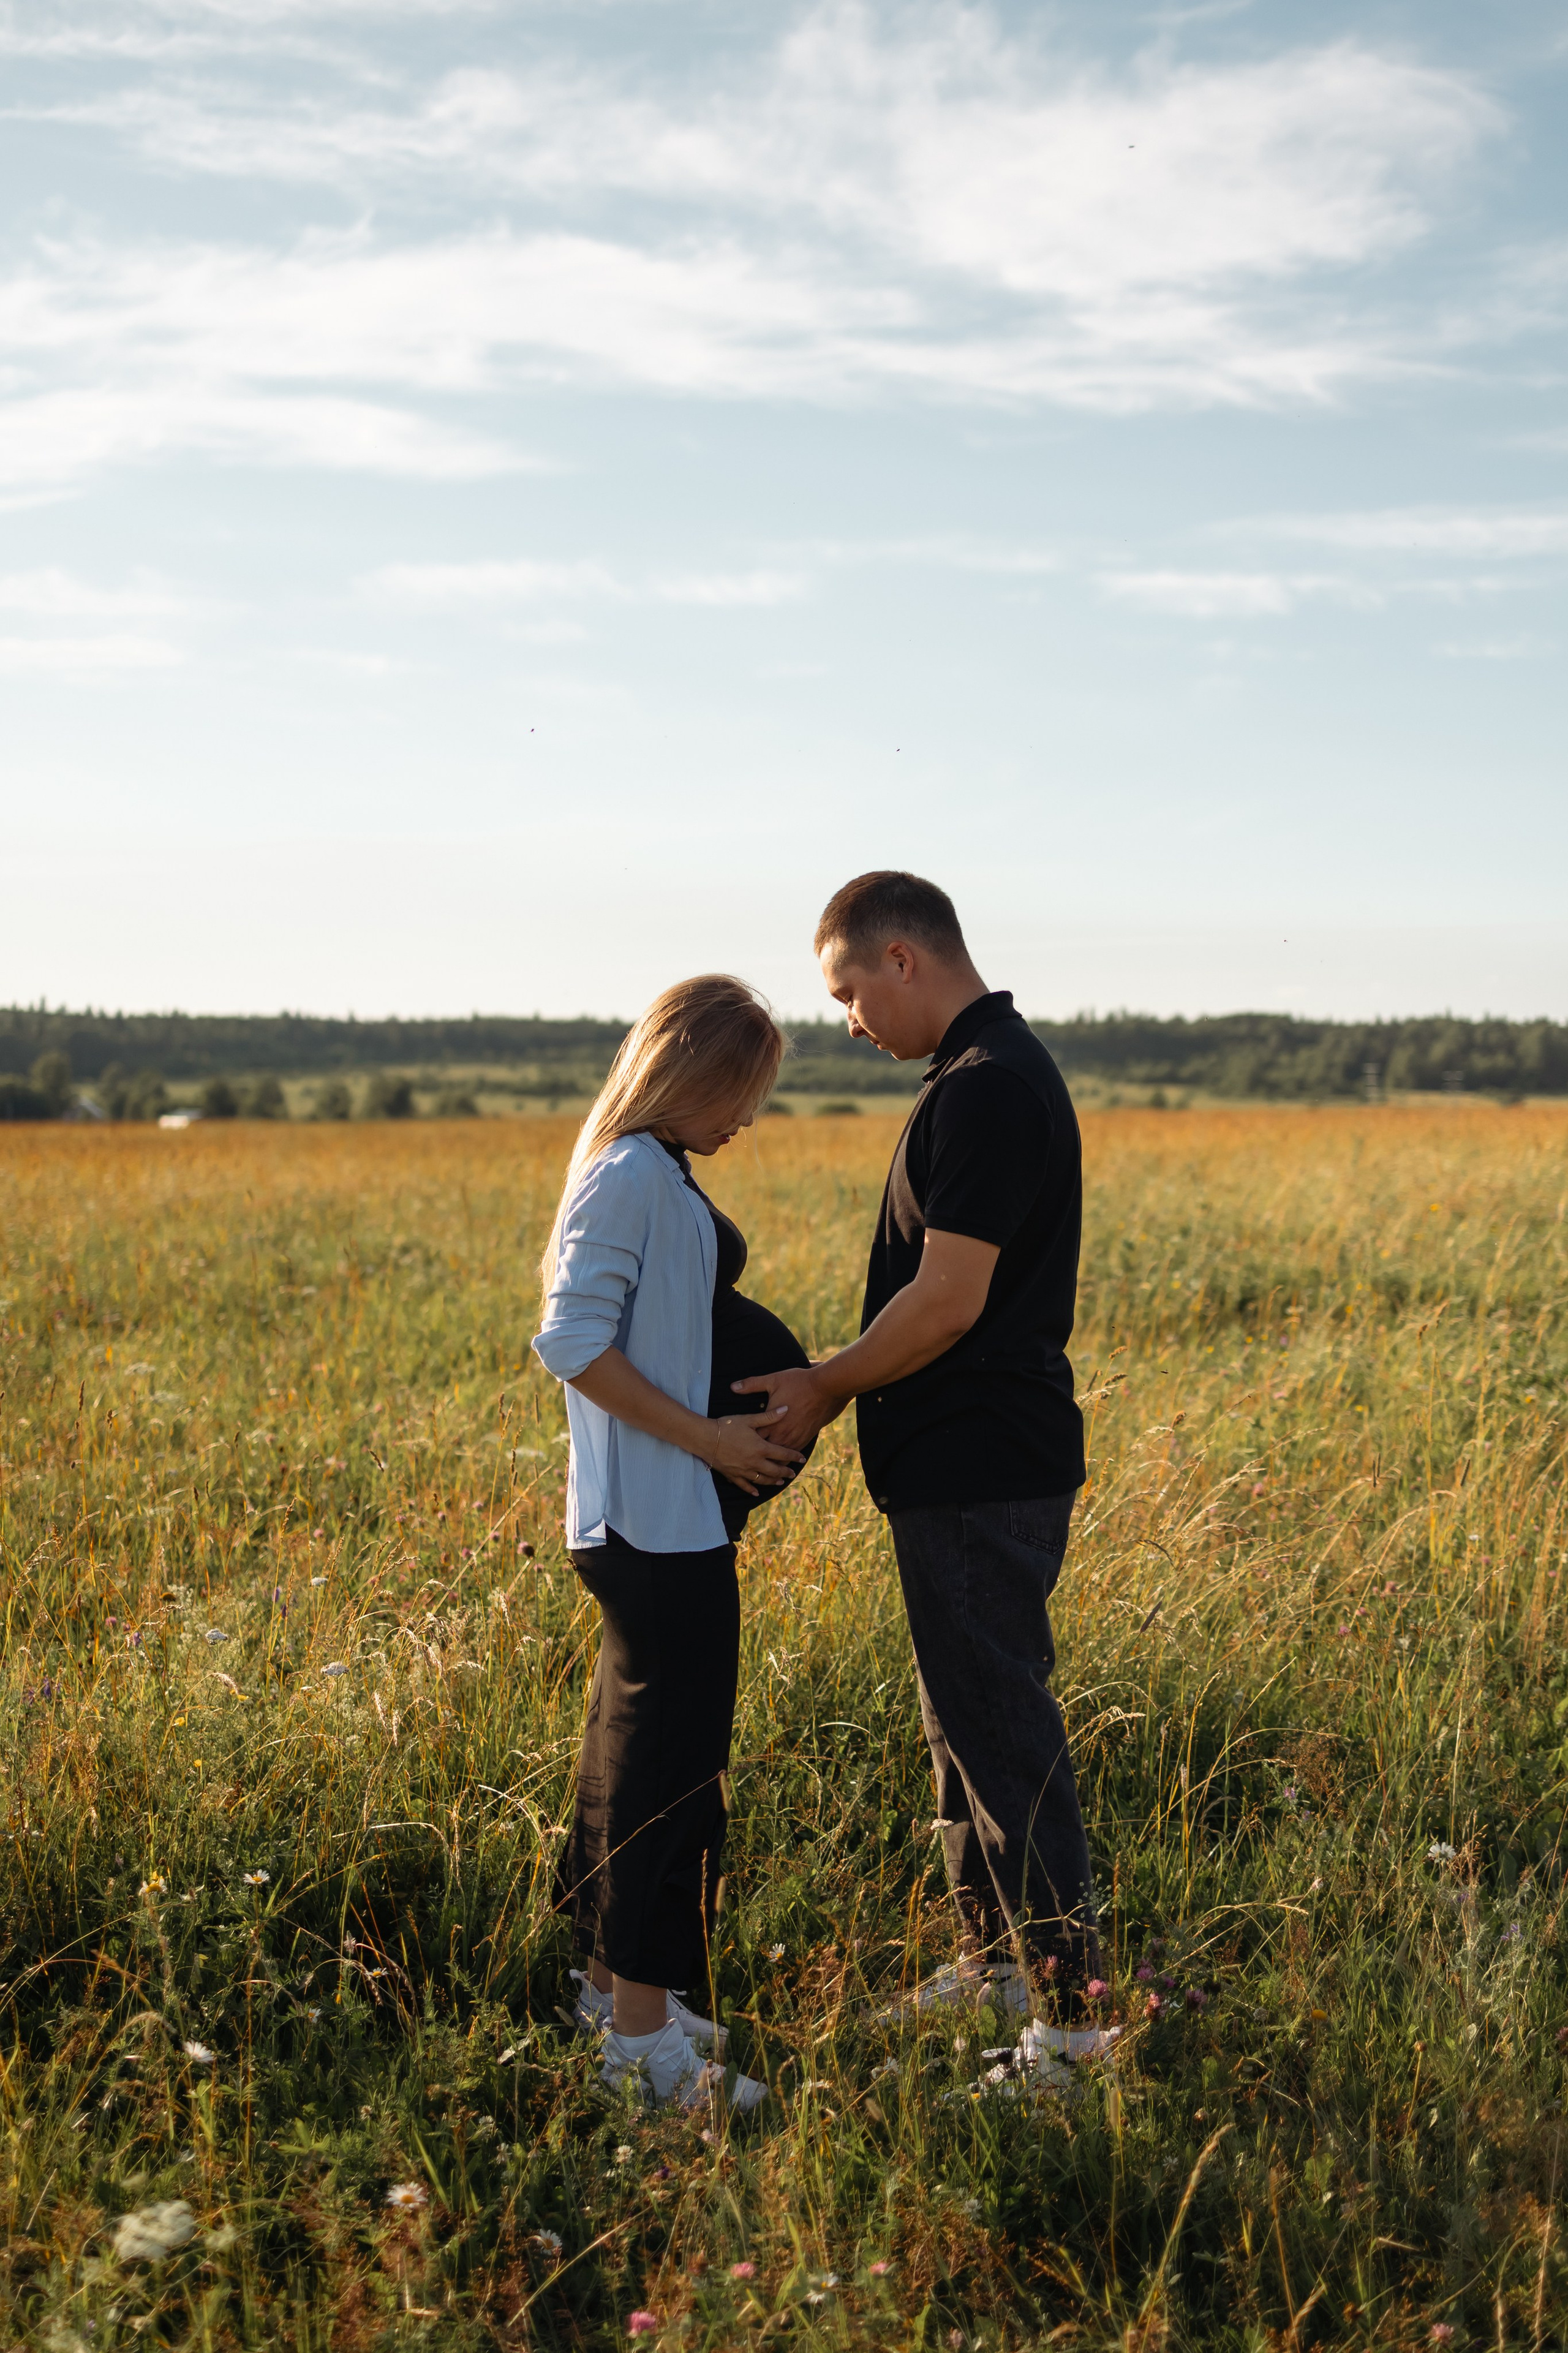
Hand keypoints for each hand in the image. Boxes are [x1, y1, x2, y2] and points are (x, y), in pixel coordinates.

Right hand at [706, 1410, 803, 1496]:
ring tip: (780, 1482)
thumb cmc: (727, 1426)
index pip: (783, 1454)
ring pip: (762, 1479)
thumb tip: (786, 1409)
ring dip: (772, 1481)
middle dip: (785, 1472)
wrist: (705, 1438)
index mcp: (760, 1448)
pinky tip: (756, 1493)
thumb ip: (768, 1417)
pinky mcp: (733, 1475)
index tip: (802, 1458)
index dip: (794, 1456)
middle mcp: (755, 1462)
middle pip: (775, 1470)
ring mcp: (744, 1471)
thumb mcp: (749, 1419)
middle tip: (793, 1473)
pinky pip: (744, 1485)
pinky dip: (751, 1490)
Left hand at [729, 1364, 845, 1452]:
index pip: (753, 1440)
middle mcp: (781, 1435)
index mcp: (771, 1423)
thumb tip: (733, 1386)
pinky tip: (781, 1463)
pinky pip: (793, 1456)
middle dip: (755, 1458)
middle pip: (765, 1455)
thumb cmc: (797, 1383)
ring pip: (779, 1459)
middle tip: (746, 1461)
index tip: (736, 1445)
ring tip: (763, 1468)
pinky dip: (785, 1460)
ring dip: (771, 1463)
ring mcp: (794, 1439)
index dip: (744, 1443)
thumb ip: (751, 1384)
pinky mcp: (805, 1439)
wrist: (824, 1389)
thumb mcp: (772, 1381)